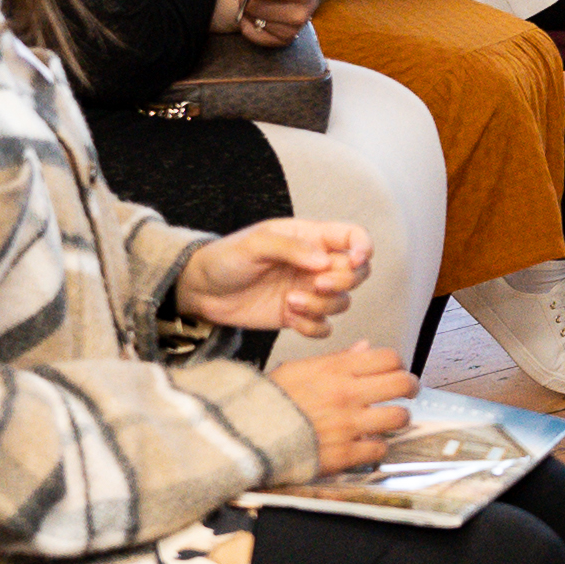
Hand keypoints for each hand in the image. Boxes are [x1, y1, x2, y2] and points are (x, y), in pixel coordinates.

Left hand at [181, 218, 374, 335]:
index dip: (363, 247)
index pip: (353, 236)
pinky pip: (323, 327)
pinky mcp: (298, 316)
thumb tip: (324, 261)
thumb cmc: (226, 257)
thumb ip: (290, 248)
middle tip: (316, 284)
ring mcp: (308, 291)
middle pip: (357, 273)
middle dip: (344, 281)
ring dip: (322, 305)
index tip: (354, 260)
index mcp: (310, 237)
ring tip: (290, 301)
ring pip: (342, 303)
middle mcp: (315, 264)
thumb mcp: (255, 244)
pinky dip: (313, 326)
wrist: (201, 290)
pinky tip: (290, 318)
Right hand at [273, 349, 417, 477]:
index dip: (398, 364)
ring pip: (399, 418)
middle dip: (410, 387)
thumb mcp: (298, 369)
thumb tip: (366, 348)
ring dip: (396, 419)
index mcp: (335, 369)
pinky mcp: (344, 455)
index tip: (395, 371)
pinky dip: (376, 447)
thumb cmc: (270, 401)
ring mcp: (348, 426)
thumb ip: (337, 359)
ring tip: (388, 420)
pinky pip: (380, 449)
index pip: (389, 358)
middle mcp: (347, 395)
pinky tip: (366, 443)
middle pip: (402, 384)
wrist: (247, 436)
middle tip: (407, 392)